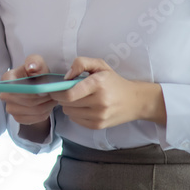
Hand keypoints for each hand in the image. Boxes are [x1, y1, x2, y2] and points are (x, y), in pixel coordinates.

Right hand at [0, 55, 56, 141]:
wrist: (37, 87)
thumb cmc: (36, 73)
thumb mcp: (38, 64)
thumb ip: (35, 62)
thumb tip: (31, 67)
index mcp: (7, 79)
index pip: (15, 88)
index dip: (32, 90)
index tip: (45, 89)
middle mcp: (5, 94)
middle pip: (27, 101)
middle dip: (43, 97)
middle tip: (53, 92)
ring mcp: (10, 108)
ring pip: (34, 110)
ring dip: (47, 105)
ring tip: (53, 97)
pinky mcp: (18, 118)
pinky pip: (35, 118)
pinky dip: (46, 112)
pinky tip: (48, 105)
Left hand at [49, 57, 166, 129]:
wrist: (135, 101)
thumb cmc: (114, 81)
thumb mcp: (100, 65)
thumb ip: (80, 63)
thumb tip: (65, 77)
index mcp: (98, 84)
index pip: (69, 94)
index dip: (57, 92)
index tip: (54, 89)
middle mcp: (99, 102)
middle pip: (67, 104)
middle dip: (62, 97)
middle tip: (66, 92)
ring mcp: (99, 116)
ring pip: (69, 113)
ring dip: (68, 106)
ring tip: (76, 99)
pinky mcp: (99, 126)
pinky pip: (76, 121)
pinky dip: (75, 114)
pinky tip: (82, 107)